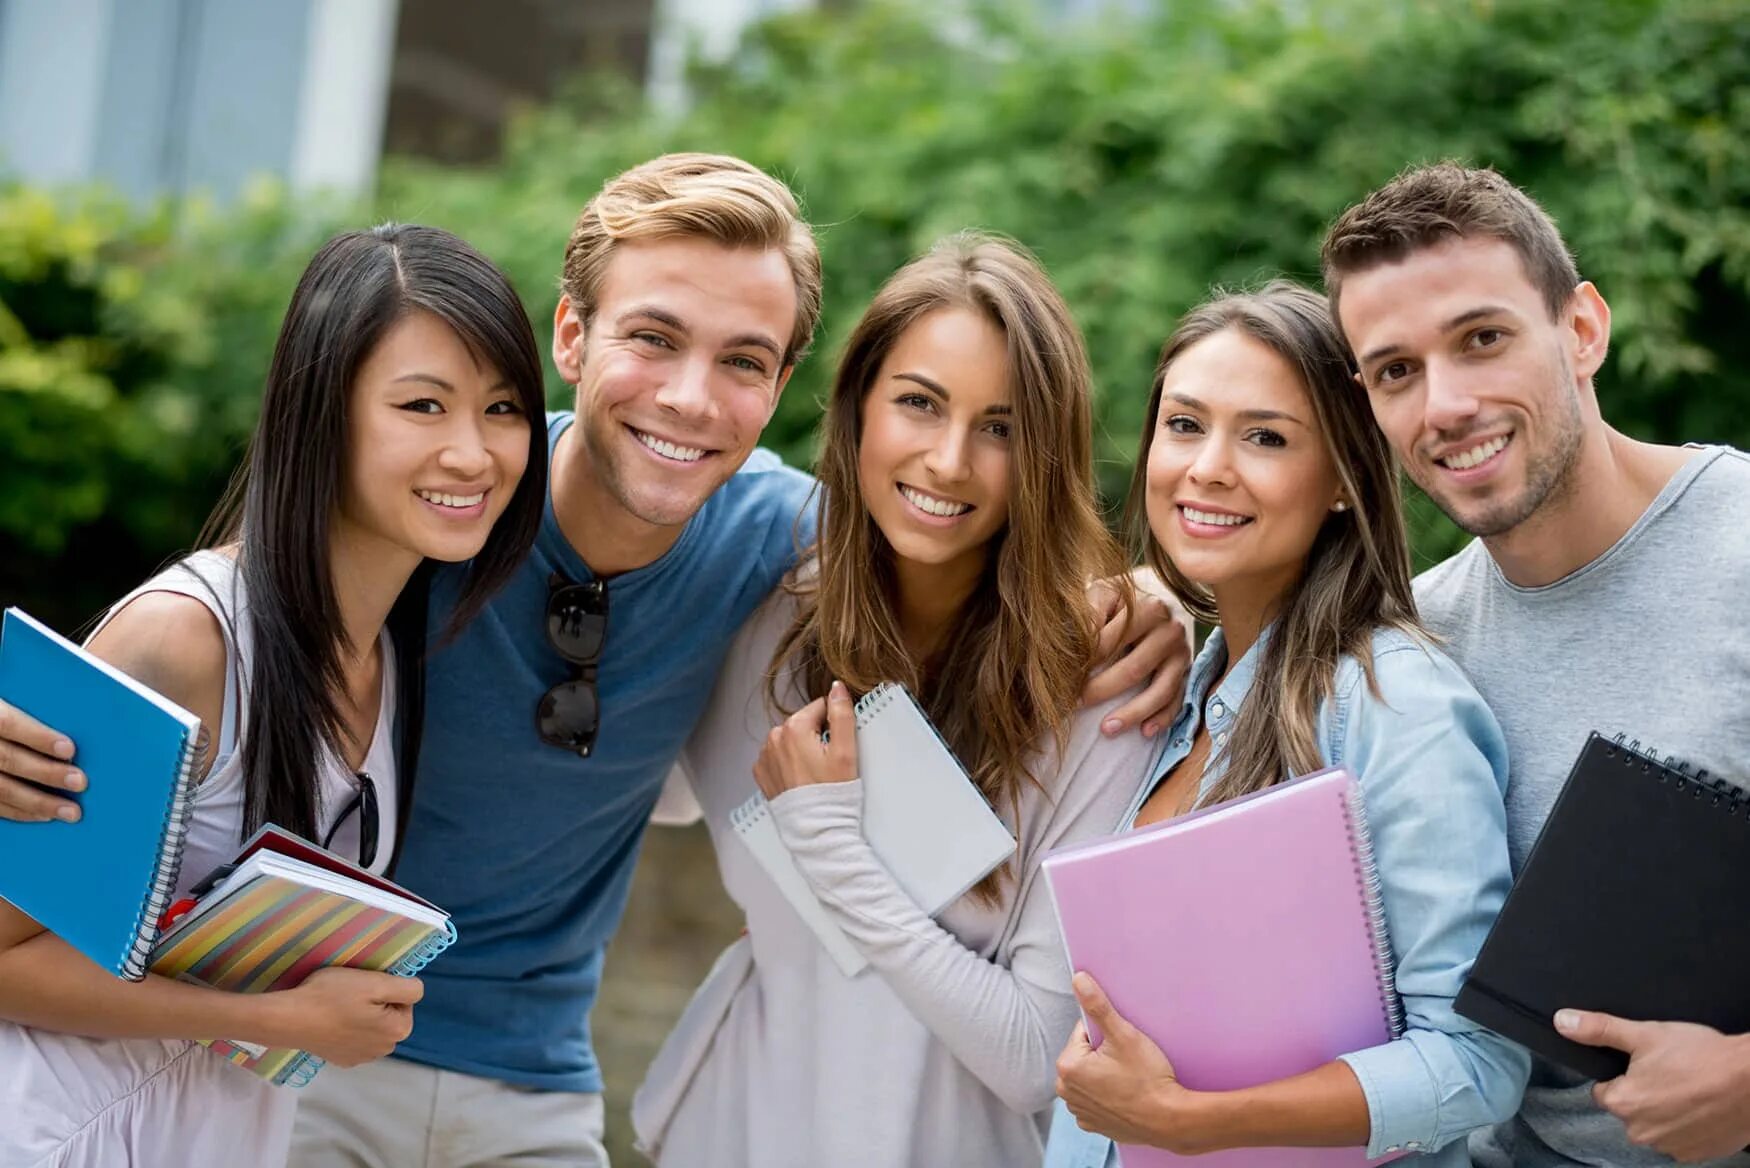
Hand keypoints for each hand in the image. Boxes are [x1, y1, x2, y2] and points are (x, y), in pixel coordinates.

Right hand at [0, 700, 82, 821]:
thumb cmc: (2, 696)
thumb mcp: (5, 687)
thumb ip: (28, 694)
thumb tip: (70, 692)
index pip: (7, 723)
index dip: (37, 736)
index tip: (69, 748)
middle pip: (6, 759)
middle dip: (45, 773)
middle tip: (79, 782)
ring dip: (36, 802)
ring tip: (69, 811)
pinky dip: (18, 812)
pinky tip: (43, 816)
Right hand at [268, 967, 422, 1067]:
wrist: (290, 1019)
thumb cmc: (333, 996)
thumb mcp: (376, 983)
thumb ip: (407, 988)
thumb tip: (416, 991)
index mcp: (398, 1031)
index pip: (406, 999)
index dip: (387, 988)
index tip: (366, 986)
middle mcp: (384, 1049)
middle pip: (390, 1014)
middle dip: (376, 1003)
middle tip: (351, 994)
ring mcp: (362, 1058)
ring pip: (373, 1027)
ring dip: (362, 1016)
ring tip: (339, 1007)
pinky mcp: (342, 1060)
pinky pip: (355, 1038)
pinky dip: (347, 1028)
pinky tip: (331, 1022)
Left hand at [752, 680, 857, 798]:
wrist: (815, 830)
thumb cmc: (832, 793)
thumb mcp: (845, 751)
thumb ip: (842, 714)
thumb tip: (837, 687)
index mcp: (793, 727)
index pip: (821, 707)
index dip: (833, 725)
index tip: (837, 746)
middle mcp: (773, 737)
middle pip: (804, 723)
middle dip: (816, 736)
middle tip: (827, 763)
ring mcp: (764, 756)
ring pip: (791, 739)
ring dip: (802, 749)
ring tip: (814, 774)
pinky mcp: (761, 772)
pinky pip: (778, 756)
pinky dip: (789, 763)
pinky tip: (801, 779)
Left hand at [1055, 972, 1210, 1152]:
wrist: (1169, 1121)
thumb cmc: (1148, 1078)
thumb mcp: (1124, 1035)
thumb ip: (1098, 1006)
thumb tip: (1078, 979)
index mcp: (1067, 1066)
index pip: (1083, 1033)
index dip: (1106, 1034)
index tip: (1123, 1046)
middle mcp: (1066, 1090)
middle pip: (1084, 1055)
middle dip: (1102, 1054)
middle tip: (1128, 1063)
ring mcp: (1078, 1110)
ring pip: (1090, 1076)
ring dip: (1103, 1074)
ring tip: (1129, 1080)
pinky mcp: (1092, 1124)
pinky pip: (1095, 1099)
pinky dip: (1107, 1095)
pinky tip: (1125, 1096)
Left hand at [1082, 571, 1191, 738]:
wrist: (1145, 605)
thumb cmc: (1114, 606)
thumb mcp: (1100, 597)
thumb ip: (1089, 613)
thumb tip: (1078, 642)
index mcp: (1150, 608)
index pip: (1115, 639)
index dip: (1088, 660)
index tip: (1064, 679)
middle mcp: (1171, 630)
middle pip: (1136, 668)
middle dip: (1102, 689)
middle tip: (1075, 704)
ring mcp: (1181, 654)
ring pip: (1160, 691)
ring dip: (1132, 713)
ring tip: (1106, 729)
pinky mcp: (1187, 674)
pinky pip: (1176, 702)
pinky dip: (1162, 719)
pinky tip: (1144, 732)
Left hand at [1557, 1009, 1749, 1161]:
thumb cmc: (1700, 1055)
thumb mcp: (1644, 1034)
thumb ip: (1599, 1029)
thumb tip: (1562, 1022)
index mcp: (1622, 1104)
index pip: (1603, 1092)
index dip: (1620, 1076)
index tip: (1643, 1066)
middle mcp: (1641, 1133)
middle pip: (1629, 1110)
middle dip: (1643, 1094)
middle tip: (1669, 1074)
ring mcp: (1670, 1147)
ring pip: (1655, 1125)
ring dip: (1665, 1111)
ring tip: (1688, 1089)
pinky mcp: (1696, 1155)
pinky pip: (1680, 1139)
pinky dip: (1687, 1126)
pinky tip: (1701, 1107)